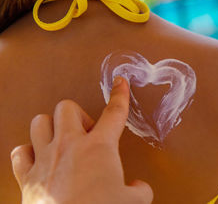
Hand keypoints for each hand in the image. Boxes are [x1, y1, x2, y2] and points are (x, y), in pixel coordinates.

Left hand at [10, 77, 152, 203]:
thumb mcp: (132, 203)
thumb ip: (140, 191)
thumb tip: (139, 188)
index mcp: (99, 147)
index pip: (114, 112)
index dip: (120, 94)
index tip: (120, 83)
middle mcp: (70, 146)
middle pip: (68, 108)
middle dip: (79, 115)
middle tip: (88, 133)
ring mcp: (45, 159)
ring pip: (40, 122)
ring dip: (52, 127)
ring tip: (62, 140)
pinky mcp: (28, 177)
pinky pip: (20, 152)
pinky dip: (28, 152)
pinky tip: (39, 159)